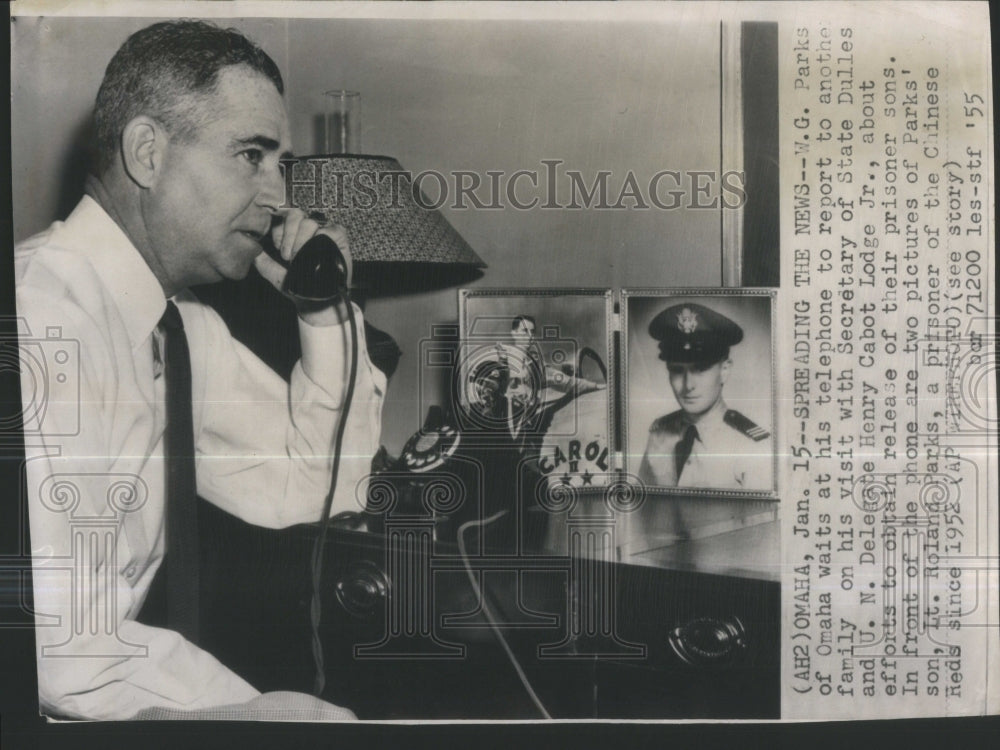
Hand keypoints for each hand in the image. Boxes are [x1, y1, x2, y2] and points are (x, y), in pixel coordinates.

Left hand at [254, 208, 352, 326]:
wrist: (316, 302)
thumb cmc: (297, 285)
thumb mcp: (272, 271)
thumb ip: (260, 258)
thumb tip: (249, 245)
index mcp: (293, 231)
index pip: (283, 216)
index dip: (278, 230)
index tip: (277, 247)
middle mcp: (308, 227)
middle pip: (296, 214)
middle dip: (288, 234)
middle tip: (287, 256)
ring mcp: (324, 230)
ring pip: (310, 222)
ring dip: (301, 240)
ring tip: (300, 257)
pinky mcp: (338, 237)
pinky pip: (329, 229)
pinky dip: (321, 239)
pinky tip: (315, 252)